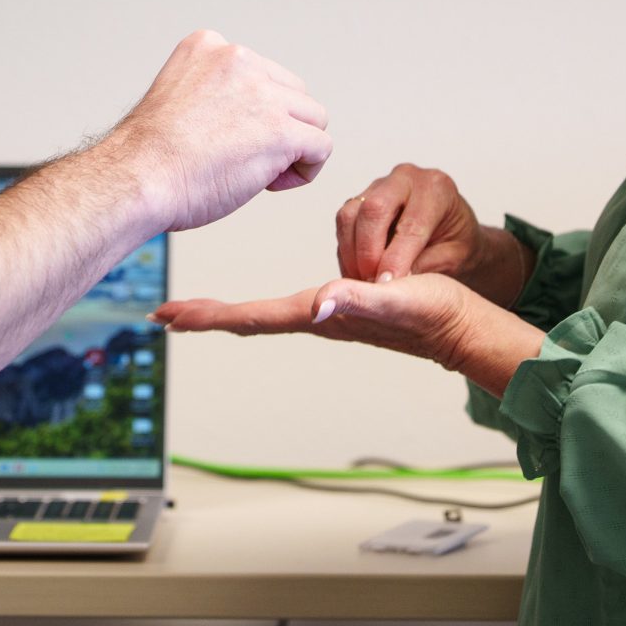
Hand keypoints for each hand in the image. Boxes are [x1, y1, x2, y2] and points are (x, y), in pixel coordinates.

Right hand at [107, 31, 332, 231]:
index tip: (225, 137)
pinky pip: (321, 147)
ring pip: (312, 118)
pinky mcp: (281, 130)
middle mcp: (238, 59)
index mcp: (209, 46)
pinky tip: (273, 184)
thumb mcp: (177, 96)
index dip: (253, 113)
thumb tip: (251, 119)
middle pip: (292, 93)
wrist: (138, 178)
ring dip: (294, 147)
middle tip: (243, 158)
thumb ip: (216, 93)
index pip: (261, 74)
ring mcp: (262, 93)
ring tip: (258, 172)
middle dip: (278, 127)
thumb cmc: (148, 156)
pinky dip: (306, 170)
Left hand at [157, 273, 482, 371]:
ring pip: (263, 316)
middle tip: (164, 314)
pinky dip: (256, 309)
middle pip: (248, 319)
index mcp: (319, 314)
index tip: (170, 314)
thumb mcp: (397, 298)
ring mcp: (326, 317)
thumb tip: (321, 304)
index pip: (252, 316)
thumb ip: (359, 300)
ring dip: (226, 314)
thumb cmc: (434, 314)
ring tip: (195, 311)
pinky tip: (253, 309)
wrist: (461, 327)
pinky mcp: (340, 309)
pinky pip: (284, 310)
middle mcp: (316, 318)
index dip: (208, 314)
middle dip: (205, 316)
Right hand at [337, 162, 479, 279]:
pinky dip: (346, 252)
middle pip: (373, 209)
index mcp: (437, 189)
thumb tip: (392, 284)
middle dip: (368, 252)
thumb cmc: (457, 242)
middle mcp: (405, 179)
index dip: (396, 258)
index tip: (386, 286)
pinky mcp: (360, 199)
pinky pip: (344, 223)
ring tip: (362, 283)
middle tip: (371, 285)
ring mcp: (379, 186)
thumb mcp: (455, 258)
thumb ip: (426, 266)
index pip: (410, 224)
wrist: (452, 231)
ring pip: (350, 214)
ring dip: (351, 253)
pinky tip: (356, 273)